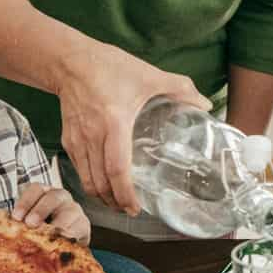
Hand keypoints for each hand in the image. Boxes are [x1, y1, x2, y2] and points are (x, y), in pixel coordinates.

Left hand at [13, 182, 90, 242]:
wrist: (60, 244)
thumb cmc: (38, 230)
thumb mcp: (27, 222)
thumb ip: (19, 223)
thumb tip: (7, 230)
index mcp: (44, 193)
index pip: (35, 189)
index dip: (25, 201)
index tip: (16, 217)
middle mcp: (61, 197)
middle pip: (53, 197)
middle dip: (41, 210)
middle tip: (30, 224)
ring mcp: (74, 210)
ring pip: (69, 212)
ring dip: (57, 224)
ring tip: (48, 235)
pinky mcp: (84, 225)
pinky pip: (79, 228)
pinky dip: (70, 236)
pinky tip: (61, 243)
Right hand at [54, 40, 206, 213]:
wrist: (71, 61)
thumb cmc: (109, 67)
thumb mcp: (148, 75)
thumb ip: (180, 89)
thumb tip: (205, 104)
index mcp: (114, 122)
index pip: (117, 169)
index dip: (126, 193)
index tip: (136, 207)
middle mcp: (92, 135)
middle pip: (100, 182)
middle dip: (115, 202)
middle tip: (130, 211)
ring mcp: (77, 139)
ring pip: (86, 180)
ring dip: (101, 196)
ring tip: (117, 203)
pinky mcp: (67, 138)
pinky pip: (78, 168)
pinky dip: (89, 182)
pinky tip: (102, 184)